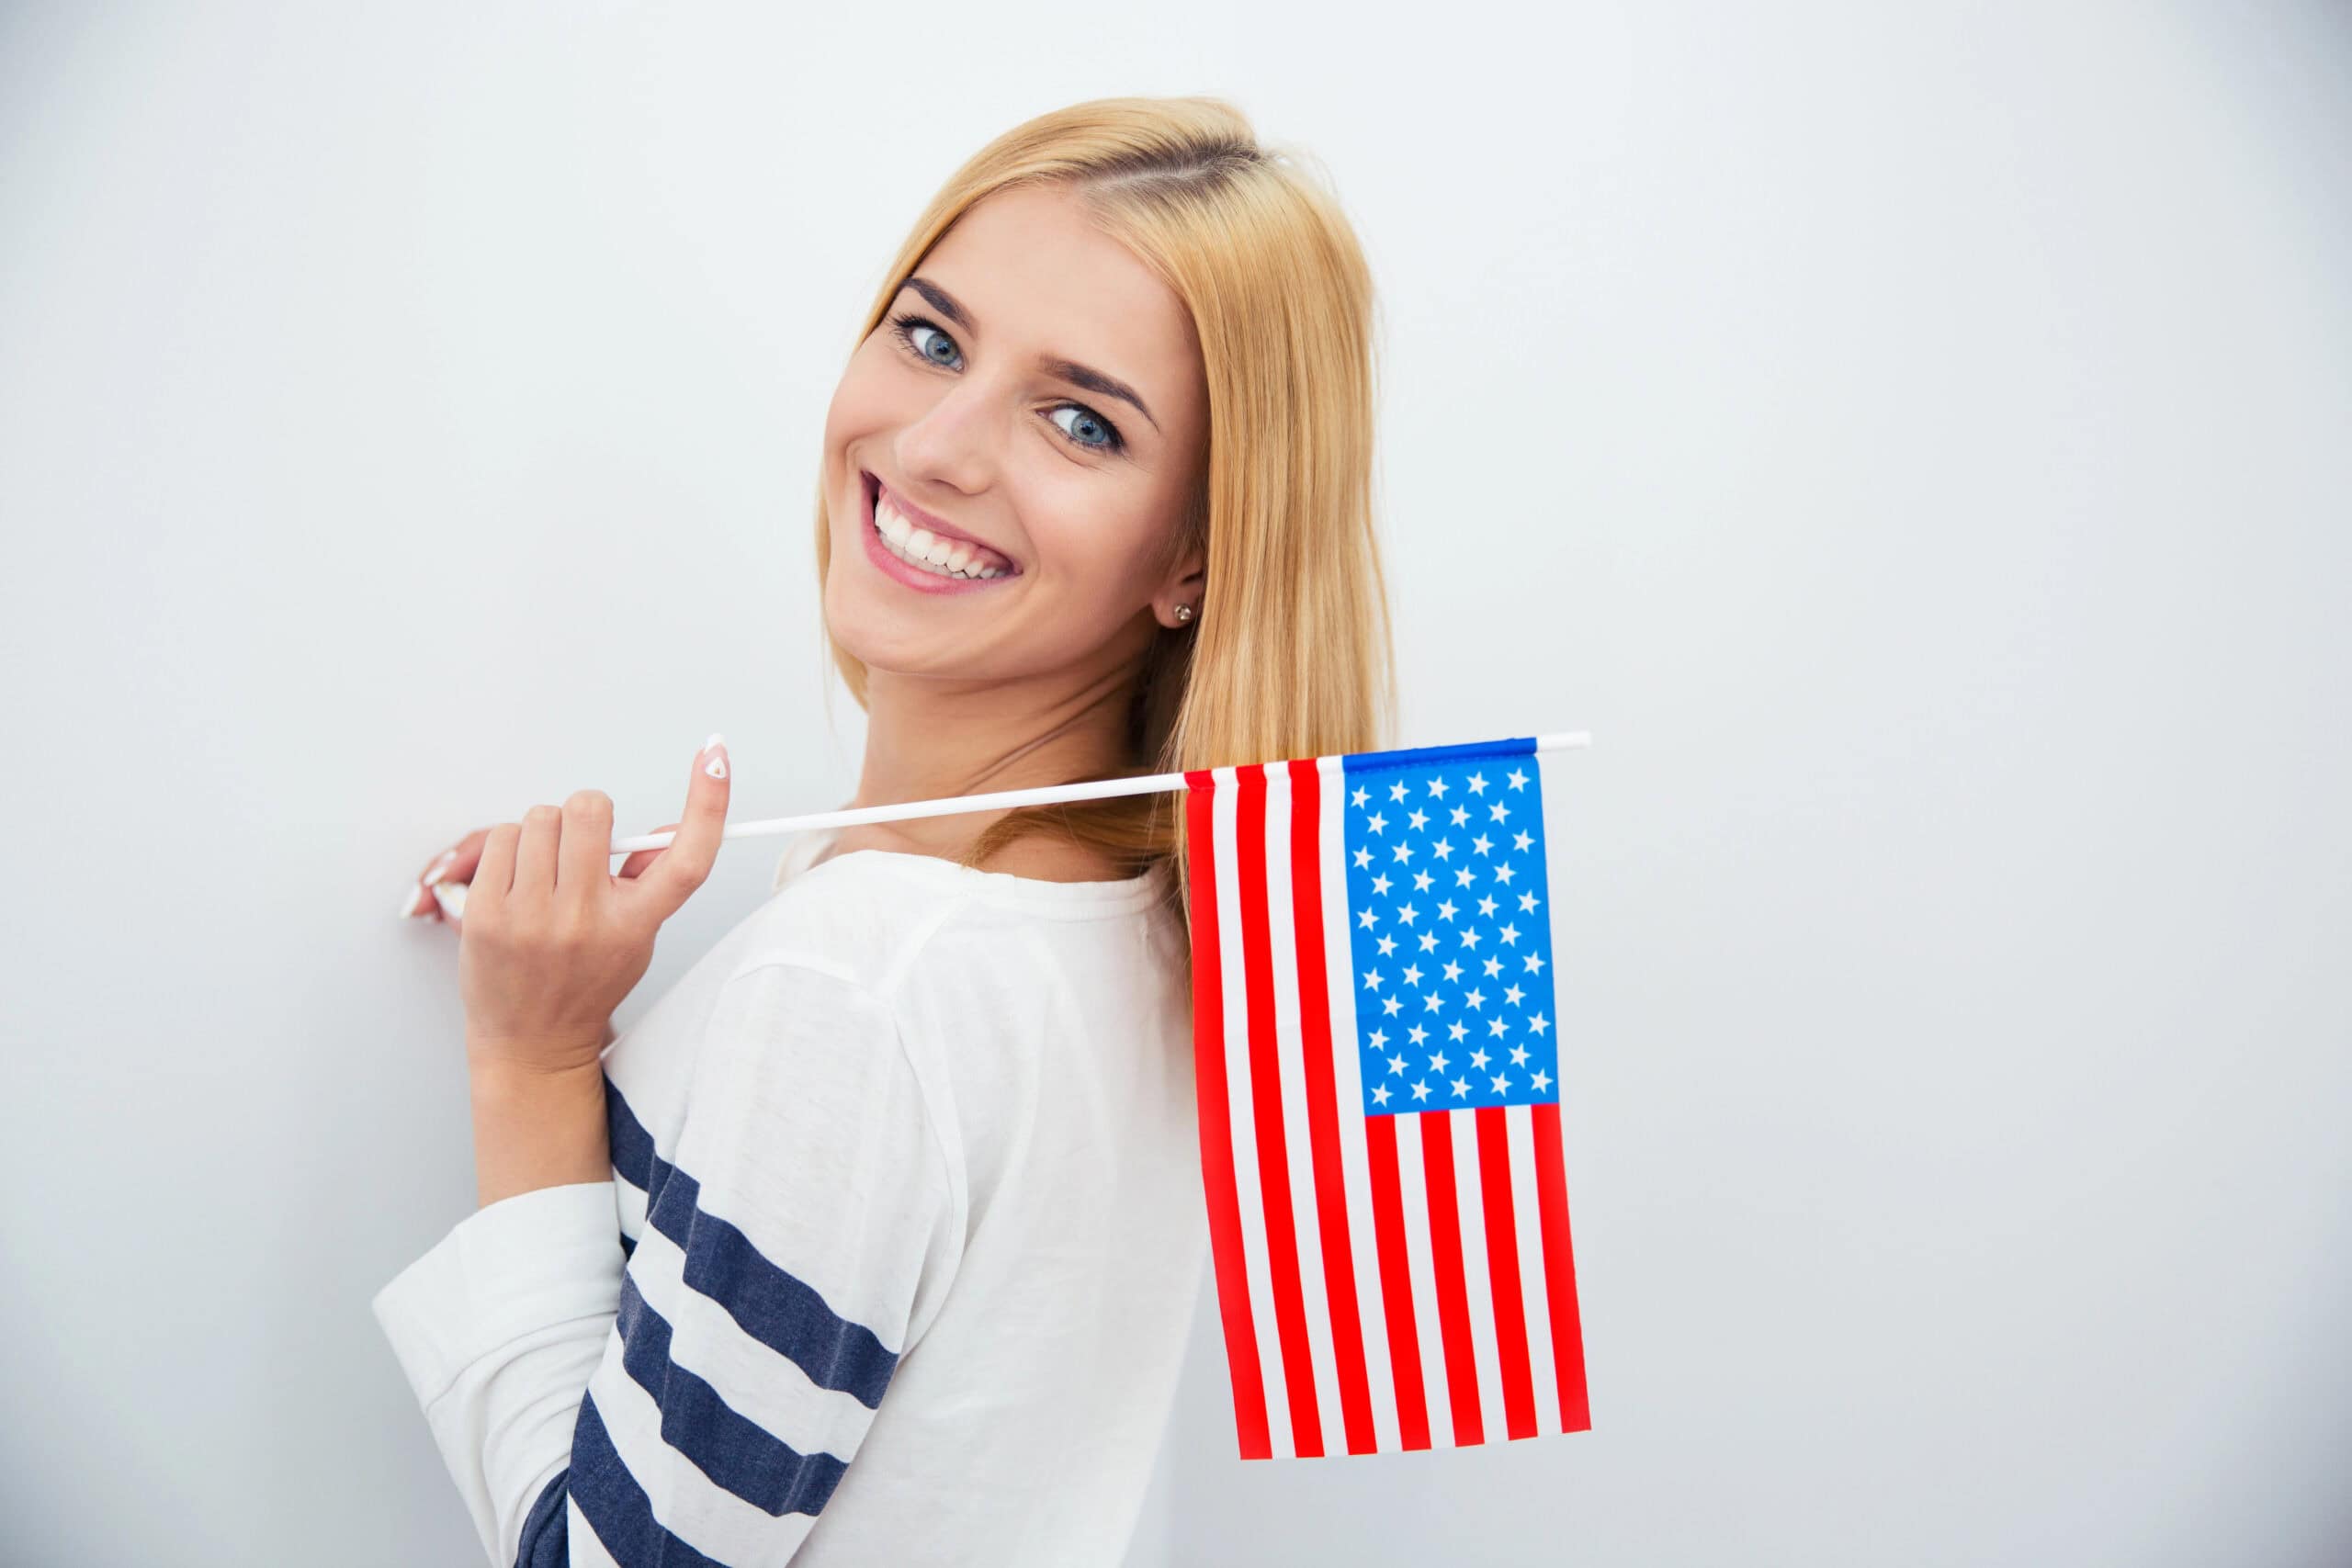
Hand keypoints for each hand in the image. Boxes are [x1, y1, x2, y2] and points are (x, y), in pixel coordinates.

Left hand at [453, 734, 731, 1077]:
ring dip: (545, 833)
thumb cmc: (585, 982)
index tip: (717, 757)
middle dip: (586, 816)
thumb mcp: (636, 937)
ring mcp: (532, 918)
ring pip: (541, 817)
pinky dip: (510, 848)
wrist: (531, 1042)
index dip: (709, 802)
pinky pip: (501, 837)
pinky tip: (517, 882)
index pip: (687, 858)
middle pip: (590, 810)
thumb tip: (669, 826)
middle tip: (580, 847)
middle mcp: (586, 920)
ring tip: (545, 873)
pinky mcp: (485, 914)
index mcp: (635, 924)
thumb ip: (651, 880)